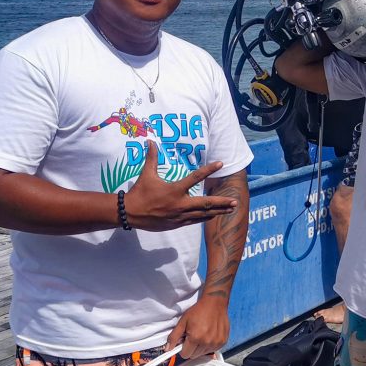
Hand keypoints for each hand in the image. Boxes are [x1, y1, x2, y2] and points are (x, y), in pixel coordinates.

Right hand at [124, 140, 238, 231]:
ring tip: (230, 210)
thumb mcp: (146, 174)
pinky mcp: (177, 223)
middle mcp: (180, 204)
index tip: (221, 163)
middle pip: (206, 203)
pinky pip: (195, 221)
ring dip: (218, 212)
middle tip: (235, 201)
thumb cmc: (140, 192)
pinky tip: (214, 216)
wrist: (130, 213)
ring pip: (203, 214)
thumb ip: (151, 158)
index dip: (209, 169)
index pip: (195, 177)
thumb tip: (150, 142)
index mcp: (175, 190)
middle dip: (221, 202)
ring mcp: (180, 216)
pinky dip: (205, 218)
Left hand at [167, 296, 229, 358]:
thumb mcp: (183, 322)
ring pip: (203, 353)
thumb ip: (174, 336)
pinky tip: (210, 335)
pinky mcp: (222, 341)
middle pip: (194, 355)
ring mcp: (216, 342)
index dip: (183, 349)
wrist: (215, 303)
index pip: (185, 354)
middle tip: (194, 336)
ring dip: (201, 347)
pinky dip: (210, 345)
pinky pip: (213, 350)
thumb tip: (167, 348)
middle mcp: (206, 342)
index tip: (185, 342)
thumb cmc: (199, 311)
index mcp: (195, 338)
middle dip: (192, 348)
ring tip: (202, 334)